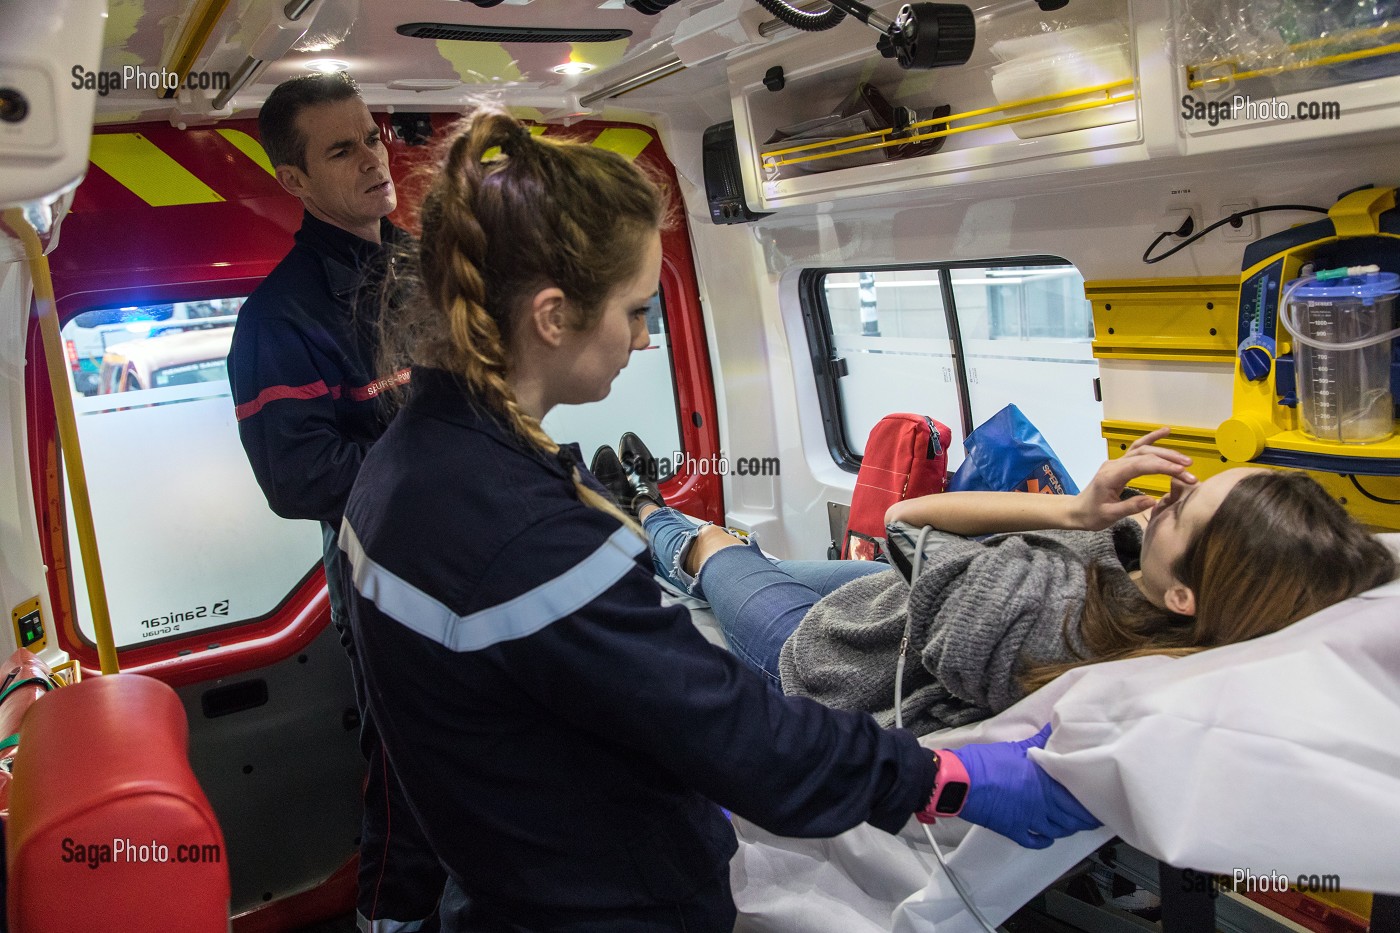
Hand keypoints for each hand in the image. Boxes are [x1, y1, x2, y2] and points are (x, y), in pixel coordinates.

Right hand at [944, 725, 1099, 848]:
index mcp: (1046, 783)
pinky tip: (1048, 836)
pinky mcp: (1014, 830)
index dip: (1092, 800)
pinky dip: (1045, 841)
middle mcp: (1043, 805)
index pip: (1078, 797)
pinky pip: (1036, 841)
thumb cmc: (987, 763)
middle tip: (1095, 814)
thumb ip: (1039, 740)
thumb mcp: (1015, 747)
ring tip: (1074, 823)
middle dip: (1086, 817)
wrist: (961, 781)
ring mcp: (1029, 821)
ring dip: (1069, 828)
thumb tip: (1053, 725)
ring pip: (1058, 831)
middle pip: (1074, 818)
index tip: (1100, 796)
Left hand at [1070, 427, 1195, 530]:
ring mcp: (1116, 462)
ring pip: (1143, 450)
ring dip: (1165, 453)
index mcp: (1110, 476)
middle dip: (1169, 461)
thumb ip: (1129, 507)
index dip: (1162, 466)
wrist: (1077, 510)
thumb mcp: (1109, 516)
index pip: (1140, 466)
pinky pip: (1136, 448)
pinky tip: (1165, 431)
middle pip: (1145, 456)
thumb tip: (1152, 500)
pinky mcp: (1120, 464)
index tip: (1181, 471)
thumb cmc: (1091, 515)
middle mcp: (1114, 465)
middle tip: (1189, 470)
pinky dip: (1151, 439)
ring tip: (1185, 460)